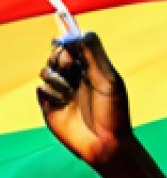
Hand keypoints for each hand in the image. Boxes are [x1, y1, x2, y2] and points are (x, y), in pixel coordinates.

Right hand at [37, 32, 132, 165]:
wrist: (107, 144)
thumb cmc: (114, 113)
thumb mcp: (109, 79)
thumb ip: (94, 53)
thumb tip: (75, 32)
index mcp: (92, 70)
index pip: (72, 46)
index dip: (67, 41)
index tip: (67, 43)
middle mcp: (76, 79)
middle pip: (55, 55)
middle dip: (59, 57)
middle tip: (68, 65)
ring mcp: (62, 92)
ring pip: (46, 71)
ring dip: (57, 78)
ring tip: (70, 93)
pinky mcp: (51, 105)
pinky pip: (41, 89)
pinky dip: (51, 93)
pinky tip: (63, 103)